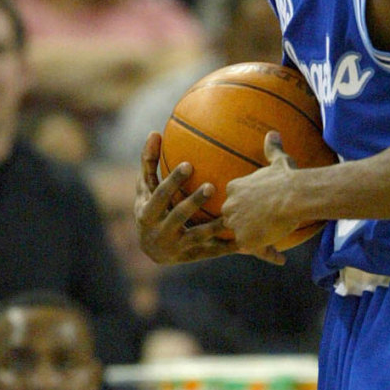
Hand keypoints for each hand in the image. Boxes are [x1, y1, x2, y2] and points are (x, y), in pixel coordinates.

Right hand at [135, 131, 239, 264]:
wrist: (151, 249)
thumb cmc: (150, 208)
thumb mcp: (145, 188)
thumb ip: (149, 162)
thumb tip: (155, 132)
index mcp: (147, 213)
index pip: (160, 194)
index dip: (173, 181)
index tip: (189, 164)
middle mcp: (160, 232)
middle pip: (179, 215)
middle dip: (194, 201)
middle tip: (212, 186)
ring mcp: (177, 247)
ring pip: (198, 236)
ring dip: (215, 226)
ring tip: (231, 214)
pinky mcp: (192, 256)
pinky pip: (212, 251)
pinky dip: (228, 245)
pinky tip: (244, 237)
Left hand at [218, 135, 303, 260]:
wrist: (293, 196)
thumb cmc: (287, 177)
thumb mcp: (279, 160)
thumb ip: (272, 149)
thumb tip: (273, 134)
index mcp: (235, 188)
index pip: (234, 200)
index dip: (247, 206)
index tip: (261, 208)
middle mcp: (230, 206)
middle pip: (232, 219)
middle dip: (245, 224)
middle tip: (265, 226)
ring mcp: (236, 225)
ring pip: (241, 236)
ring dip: (254, 240)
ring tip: (271, 243)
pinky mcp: (244, 241)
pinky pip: (253, 251)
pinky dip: (266, 253)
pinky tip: (279, 256)